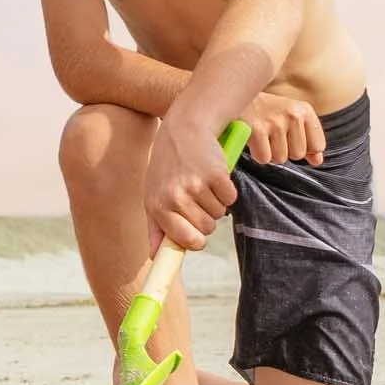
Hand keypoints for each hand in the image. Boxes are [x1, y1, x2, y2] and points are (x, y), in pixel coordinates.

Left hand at [145, 115, 239, 251]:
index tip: (199, 241)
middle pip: (207, 229)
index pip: (185, 241)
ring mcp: (196, 186)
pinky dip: (227, 190)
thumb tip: (156, 257)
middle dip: (207, 217)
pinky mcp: (216, 174)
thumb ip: (156, 227)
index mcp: (157, 206)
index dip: (196, 242)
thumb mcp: (153, 193)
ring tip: (203, 182)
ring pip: (220, 214)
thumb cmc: (168, 164)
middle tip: (198, 197)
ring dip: (216, 201)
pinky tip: (214, 174)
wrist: (185, 127)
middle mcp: (175, 197)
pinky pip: (231, 198)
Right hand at [241, 92, 324, 165]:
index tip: (290, 136)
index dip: (303, 147)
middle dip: (284, 150)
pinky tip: (253, 138)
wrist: (236, 96)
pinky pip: (264, 158)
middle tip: (271, 134)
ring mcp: (275, 122)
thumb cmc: (266, 111)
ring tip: (262, 135)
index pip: (318, 146)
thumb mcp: (290, 119)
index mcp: (304, 110)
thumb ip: (308, 139)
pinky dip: (257, 153)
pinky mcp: (257, 130)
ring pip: (280, 158)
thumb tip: (317, 160)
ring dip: (269, 151)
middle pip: (298, 155)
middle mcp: (293, 114)